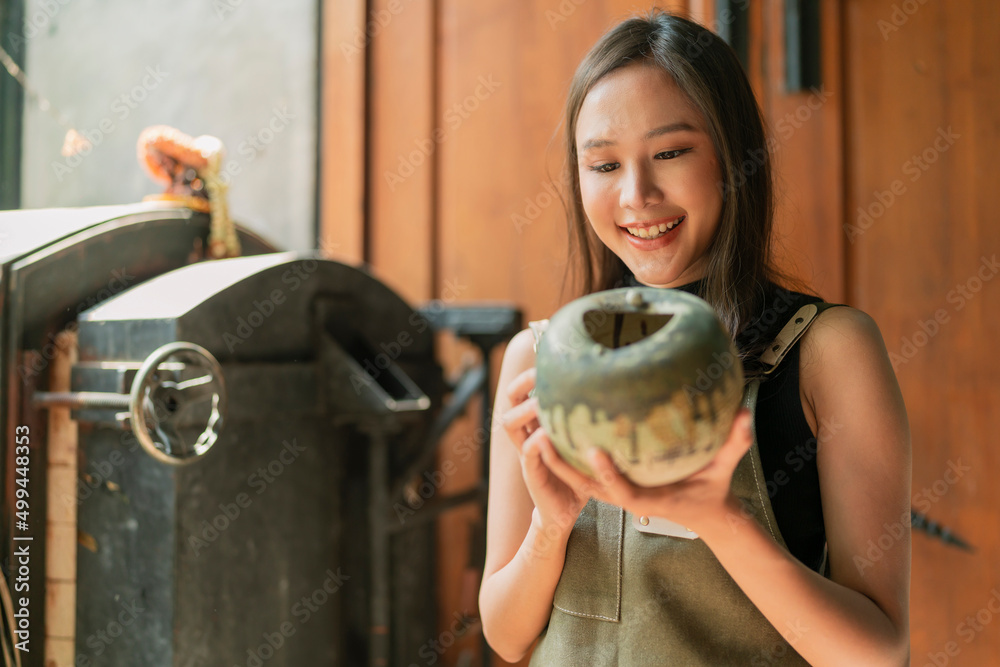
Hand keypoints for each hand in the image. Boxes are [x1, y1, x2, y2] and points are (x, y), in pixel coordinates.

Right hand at [499, 368, 587, 535]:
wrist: (564, 513)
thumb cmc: (577, 475)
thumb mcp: (581, 442)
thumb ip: (588, 422)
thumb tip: (616, 393)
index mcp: (537, 425)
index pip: (522, 392)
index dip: (528, 375)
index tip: (543, 361)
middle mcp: (527, 436)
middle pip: (510, 401)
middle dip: (521, 385)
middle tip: (537, 375)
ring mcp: (526, 454)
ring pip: (510, 425)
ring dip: (525, 411)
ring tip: (540, 403)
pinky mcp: (532, 474)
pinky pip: (527, 453)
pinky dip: (535, 443)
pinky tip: (545, 435)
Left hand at [538, 408, 754, 537]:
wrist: (704, 512)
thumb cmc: (711, 490)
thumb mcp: (724, 469)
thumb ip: (734, 444)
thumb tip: (745, 415)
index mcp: (648, 498)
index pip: (621, 488)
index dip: (606, 472)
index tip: (591, 450)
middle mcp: (625, 496)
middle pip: (586, 485)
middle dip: (561, 467)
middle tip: (540, 438)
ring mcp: (616, 492)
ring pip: (578, 479)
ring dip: (555, 460)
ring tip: (534, 431)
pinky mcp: (613, 485)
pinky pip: (584, 471)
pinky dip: (567, 455)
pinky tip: (554, 429)